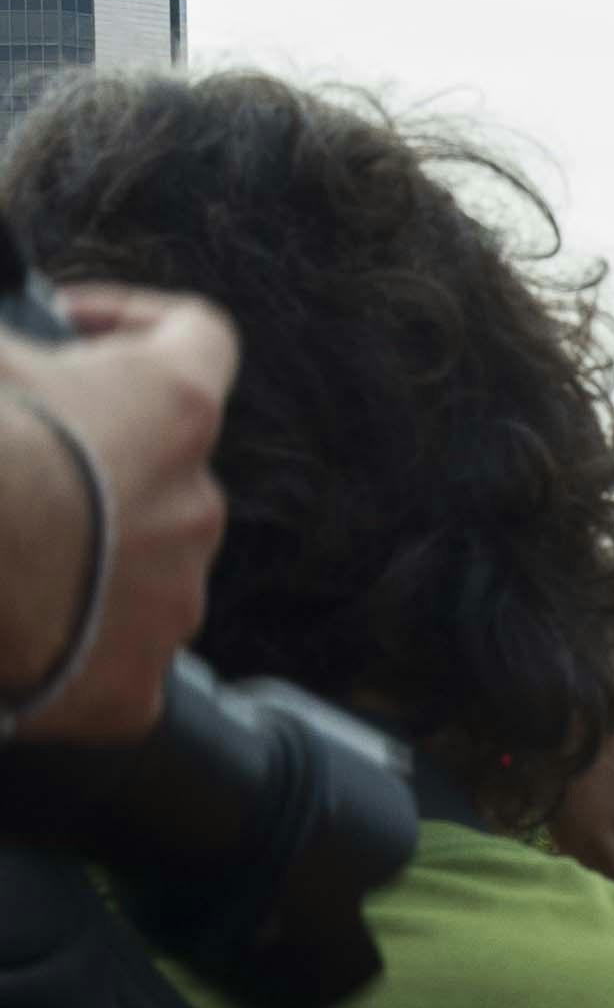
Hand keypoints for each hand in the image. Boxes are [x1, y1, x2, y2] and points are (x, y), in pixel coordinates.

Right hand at [0, 285, 239, 738]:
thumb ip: (10, 341)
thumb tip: (7, 344)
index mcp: (172, 405)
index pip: (199, 337)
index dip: (136, 320)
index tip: (73, 325)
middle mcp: (196, 505)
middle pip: (158, 470)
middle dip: (93, 464)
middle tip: (11, 467)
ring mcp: (174, 602)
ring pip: (137, 571)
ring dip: (83, 560)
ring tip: (3, 560)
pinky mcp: (136, 686)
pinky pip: (106, 661)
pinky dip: (64, 649)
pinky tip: (5, 635)